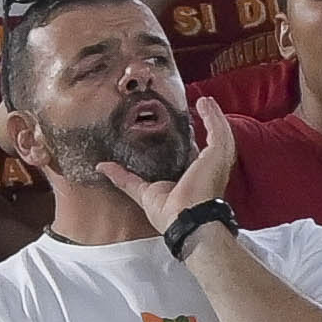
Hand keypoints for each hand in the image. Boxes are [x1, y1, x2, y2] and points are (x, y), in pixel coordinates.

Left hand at [117, 95, 246, 235]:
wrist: (184, 220)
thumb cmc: (170, 214)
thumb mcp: (142, 191)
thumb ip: (125, 178)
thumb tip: (102, 167)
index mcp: (193, 179)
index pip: (193, 155)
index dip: (187, 141)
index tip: (180, 129)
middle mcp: (207, 170)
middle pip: (208, 141)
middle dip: (205, 123)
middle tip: (197, 108)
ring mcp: (215, 162)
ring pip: (218, 132)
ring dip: (212, 115)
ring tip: (205, 101)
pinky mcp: (218, 154)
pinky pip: (219, 130)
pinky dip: (214, 115)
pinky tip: (206, 102)